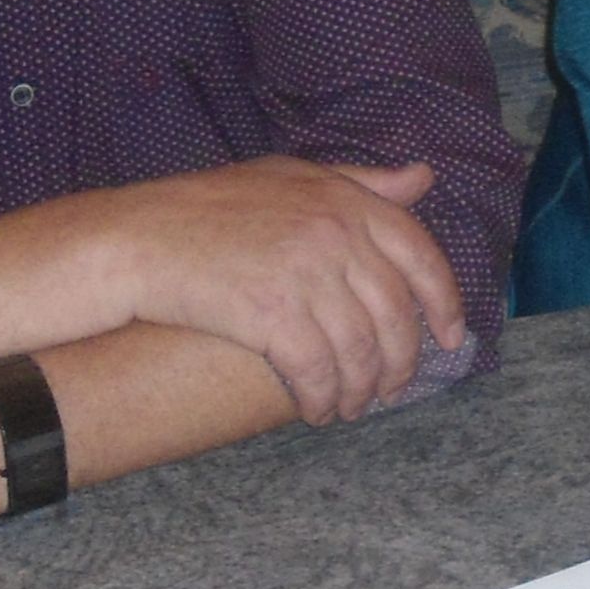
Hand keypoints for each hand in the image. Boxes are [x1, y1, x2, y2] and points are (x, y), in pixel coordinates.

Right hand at [103, 158, 469, 426]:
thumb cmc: (208, 208)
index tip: (451, 336)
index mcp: (345, 200)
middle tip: (390, 389)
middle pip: (395, 314)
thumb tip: (423, 178)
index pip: (421, 256)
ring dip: (361, 389)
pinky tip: (316, 411)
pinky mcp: (272, 315)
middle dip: (401, 362)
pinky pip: (318, 371)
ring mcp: (305, 274)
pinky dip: (322, 399)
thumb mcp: (290, 176)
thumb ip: (360, 181)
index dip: (444, 303)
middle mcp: (334, 234)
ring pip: (361, 350)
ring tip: (350, 406)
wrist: (138, 239)